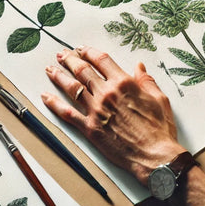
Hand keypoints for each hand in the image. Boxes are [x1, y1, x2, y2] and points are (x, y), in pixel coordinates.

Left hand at [42, 46, 185, 185]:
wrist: (154, 156)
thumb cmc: (159, 129)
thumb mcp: (159, 99)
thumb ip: (146, 81)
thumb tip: (139, 67)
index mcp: (124, 83)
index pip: (101, 60)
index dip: (89, 52)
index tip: (82, 49)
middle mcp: (106, 93)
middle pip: (83, 71)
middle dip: (70, 60)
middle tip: (61, 55)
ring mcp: (96, 110)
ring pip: (72, 88)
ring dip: (59, 76)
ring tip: (50, 69)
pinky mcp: (89, 128)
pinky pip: (67, 113)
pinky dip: (54, 104)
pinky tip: (46, 97)